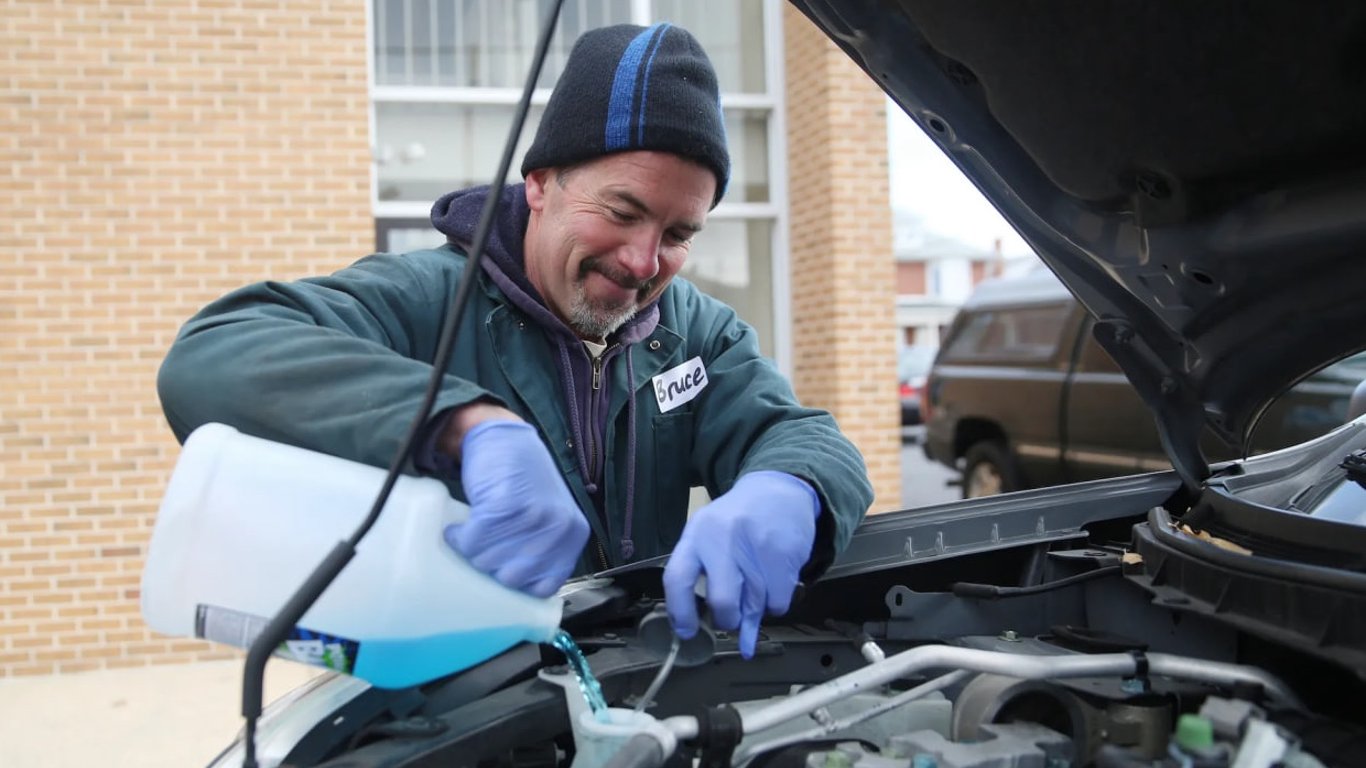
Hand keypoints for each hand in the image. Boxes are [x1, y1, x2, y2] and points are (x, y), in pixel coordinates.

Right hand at [442, 419, 588, 597]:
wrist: (502, 437)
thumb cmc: (522, 480)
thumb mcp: (547, 515)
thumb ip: (542, 550)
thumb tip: (516, 586)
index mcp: (573, 535)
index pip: (544, 586)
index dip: (516, 583)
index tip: (501, 569)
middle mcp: (557, 527)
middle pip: (512, 578)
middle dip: (490, 567)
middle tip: (483, 547)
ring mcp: (532, 516)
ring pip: (488, 562)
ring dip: (471, 551)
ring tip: (471, 532)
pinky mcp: (503, 506)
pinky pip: (471, 542)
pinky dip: (458, 537)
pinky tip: (460, 527)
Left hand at [662, 471, 819, 657]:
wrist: (777, 491)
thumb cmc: (736, 521)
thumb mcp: (710, 537)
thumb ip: (700, 576)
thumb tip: (696, 630)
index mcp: (696, 535)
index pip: (678, 578)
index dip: (680, 613)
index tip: (687, 632)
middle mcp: (723, 539)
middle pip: (722, 602)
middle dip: (726, 620)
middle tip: (730, 619)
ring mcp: (755, 546)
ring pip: (754, 606)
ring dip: (754, 610)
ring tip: (755, 585)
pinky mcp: (784, 554)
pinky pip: (778, 603)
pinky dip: (775, 603)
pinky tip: (773, 581)